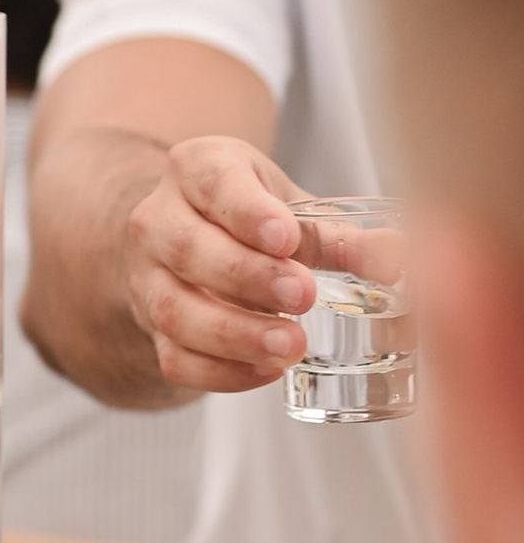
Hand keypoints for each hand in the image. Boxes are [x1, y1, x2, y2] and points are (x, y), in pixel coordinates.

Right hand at [123, 137, 320, 394]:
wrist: (190, 236)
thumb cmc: (249, 218)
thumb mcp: (290, 210)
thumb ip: (341, 236)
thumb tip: (395, 258)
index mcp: (196, 170)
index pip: (212, 182)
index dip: (248, 212)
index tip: (287, 239)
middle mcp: (158, 220)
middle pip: (187, 248)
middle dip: (247, 276)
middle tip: (302, 296)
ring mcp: (146, 278)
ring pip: (173, 309)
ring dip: (234, 333)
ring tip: (290, 346)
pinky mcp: (151, 329)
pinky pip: (174, 358)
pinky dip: (221, 372)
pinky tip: (266, 370)